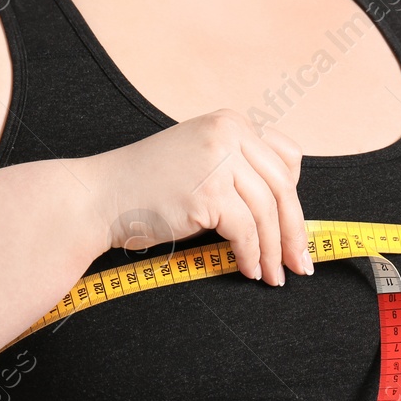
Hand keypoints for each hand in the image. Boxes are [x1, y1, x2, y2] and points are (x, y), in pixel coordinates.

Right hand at [83, 108, 312, 285]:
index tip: (295, 230)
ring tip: (273, 277)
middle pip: (283, 187)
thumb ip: (237, 173)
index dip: (295, 198)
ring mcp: (218, 159)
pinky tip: (248, 271)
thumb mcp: (200, 162)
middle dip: (294, 231)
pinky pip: (245, 230)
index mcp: (230, 122)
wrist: (99, 197)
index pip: (286, 159)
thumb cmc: (147, 189)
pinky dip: (250, 256)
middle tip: (301, 264)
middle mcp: (228, 133)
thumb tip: (284, 215)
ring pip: (267, 212)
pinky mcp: (208, 191)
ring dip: (273, 251)